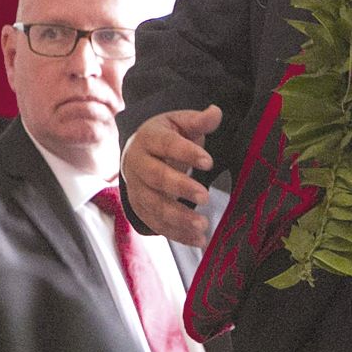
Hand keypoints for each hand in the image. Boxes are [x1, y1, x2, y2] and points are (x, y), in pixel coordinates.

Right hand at [121, 106, 223, 245]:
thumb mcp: (179, 123)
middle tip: (205, 196)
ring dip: (178, 218)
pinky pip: (156, 223)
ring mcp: (136, 189)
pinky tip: (198, 240)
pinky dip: (176, 234)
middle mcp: (138, 164)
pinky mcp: (140, 208)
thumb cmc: (165, 136)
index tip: (209, 162)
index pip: (167, 144)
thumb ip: (198, 121)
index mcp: (149, 139)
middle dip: (180, 188)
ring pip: (154, 205)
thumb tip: (216, 112)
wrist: (137, 153)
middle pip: (156, 178)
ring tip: (202, 225)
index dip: (187, 153)